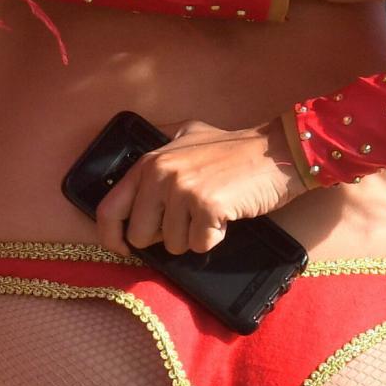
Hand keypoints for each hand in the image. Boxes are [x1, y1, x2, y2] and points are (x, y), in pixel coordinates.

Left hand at [98, 120, 304, 254]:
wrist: (276, 152)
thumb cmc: (233, 149)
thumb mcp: (186, 136)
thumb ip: (158, 153)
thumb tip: (130, 185)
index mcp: (149, 162)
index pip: (109, 209)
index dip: (110, 237)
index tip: (122, 249)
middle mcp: (160, 174)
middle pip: (140, 236)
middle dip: (163, 237)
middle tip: (188, 220)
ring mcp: (183, 190)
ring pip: (172, 245)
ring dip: (194, 236)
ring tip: (212, 211)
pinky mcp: (207, 207)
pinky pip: (200, 245)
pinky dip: (215, 238)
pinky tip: (226, 215)